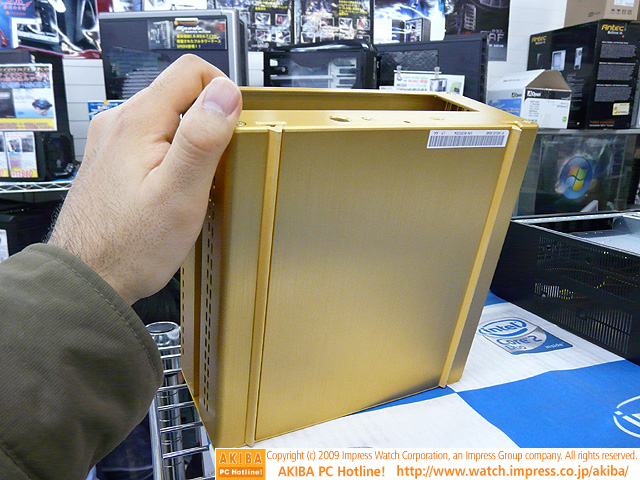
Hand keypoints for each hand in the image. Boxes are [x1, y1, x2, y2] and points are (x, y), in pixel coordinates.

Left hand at [48, 54, 241, 303]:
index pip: (192, 71)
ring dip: (191, 139)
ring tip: (196, 181)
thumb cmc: (132, 245)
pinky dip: (172, 154)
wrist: (90, 278)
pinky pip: (152, 139)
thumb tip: (226, 92)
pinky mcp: (112, 160)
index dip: (223, 92)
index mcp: (138, 121)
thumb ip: (202, 138)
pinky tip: (174, 187)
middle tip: (217, 166)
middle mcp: (119, 122)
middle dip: (209, 120)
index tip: (233, 130)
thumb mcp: (179, 193)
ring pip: (167, 117)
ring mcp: (112, 140)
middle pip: (180, 93)